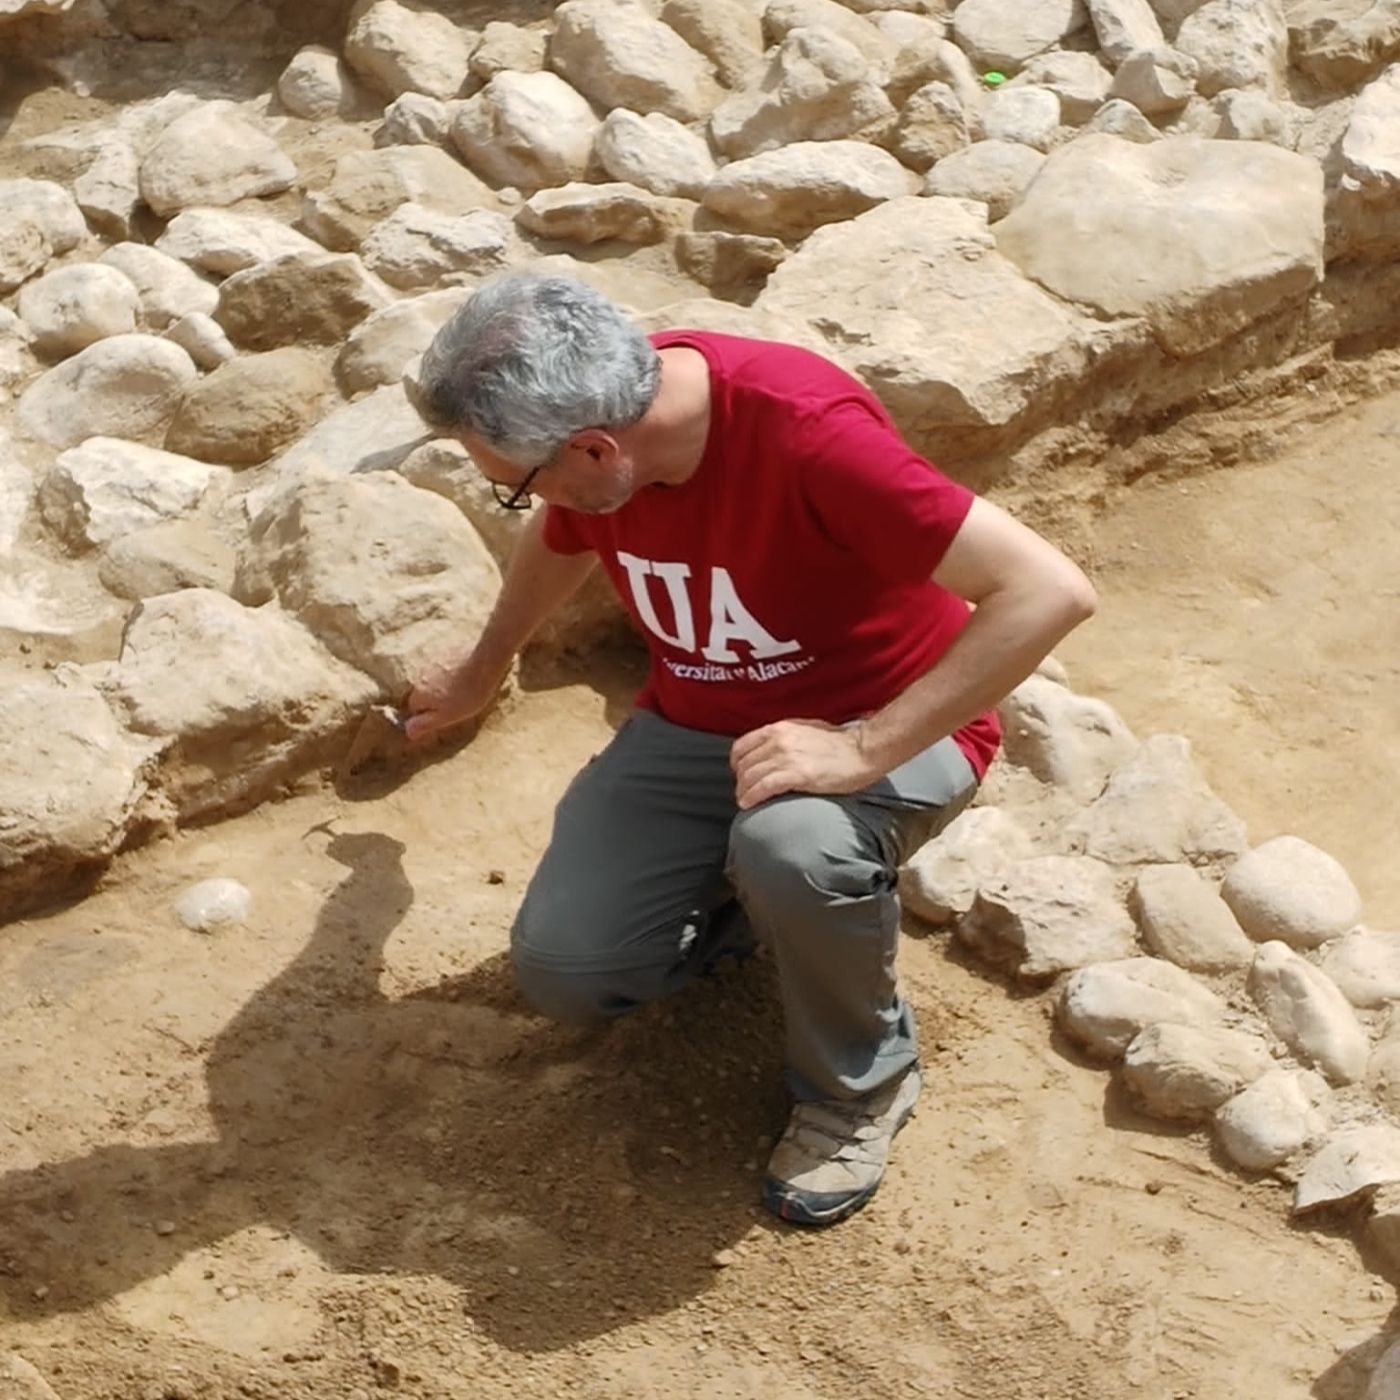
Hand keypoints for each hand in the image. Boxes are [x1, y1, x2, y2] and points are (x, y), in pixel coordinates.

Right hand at [403, 654, 501, 742]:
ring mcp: (433, 662)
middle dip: (435, 699)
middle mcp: (421, 676)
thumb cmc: (468, 694)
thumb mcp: (447, 717)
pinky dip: (452, 673)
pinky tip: (466, 677)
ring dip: (443, 685)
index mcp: (419, 693)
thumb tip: (407, 731)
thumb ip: (426, 724)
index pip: (414, 708)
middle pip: (423, 692)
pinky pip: (444, 668)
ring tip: (464, 690)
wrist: (485, 663)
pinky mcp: (446, 652)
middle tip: (457, 704)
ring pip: (434, 679)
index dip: (429, 715)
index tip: (446, 716)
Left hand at [729, 720, 878, 810]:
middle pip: (744, 764)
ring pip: (750, 776)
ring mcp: (787, 757)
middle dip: (740, 780)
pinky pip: (764, 787)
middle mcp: (778, 741)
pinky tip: (749, 804)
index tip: (740, 774)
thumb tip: (771, 748)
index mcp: (779, 729)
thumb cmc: (839, 744)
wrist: (861, 751)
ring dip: (743, 791)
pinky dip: (752, 796)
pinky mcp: (798, 775)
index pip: (742, 746)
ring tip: (745, 800)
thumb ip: (785, 737)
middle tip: (744, 791)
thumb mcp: (805, 730)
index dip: (737, 763)